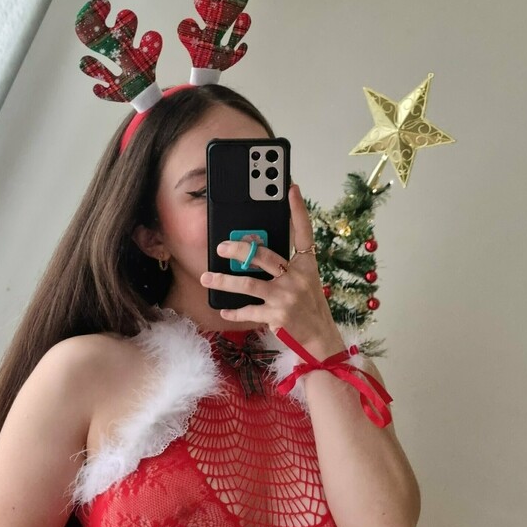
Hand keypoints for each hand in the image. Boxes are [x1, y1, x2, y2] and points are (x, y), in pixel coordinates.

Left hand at [199, 183, 343, 356]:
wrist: (319, 338)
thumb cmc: (308, 308)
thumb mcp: (305, 282)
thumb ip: (285, 268)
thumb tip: (256, 255)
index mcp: (306, 266)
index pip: (304, 232)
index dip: (298, 209)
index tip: (291, 188)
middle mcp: (296, 278)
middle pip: (263, 255)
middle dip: (239, 249)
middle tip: (220, 246)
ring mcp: (285, 297)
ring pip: (248, 284)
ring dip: (223, 281)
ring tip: (207, 278)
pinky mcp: (276, 316)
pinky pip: (248, 310)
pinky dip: (234, 311)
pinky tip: (223, 310)